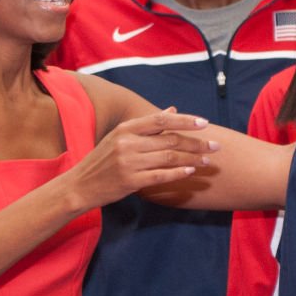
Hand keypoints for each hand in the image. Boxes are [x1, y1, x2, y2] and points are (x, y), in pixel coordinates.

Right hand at [73, 110, 215, 209]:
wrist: (80, 185)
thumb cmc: (103, 160)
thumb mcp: (120, 137)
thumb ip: (147, 125)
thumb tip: (173, 110)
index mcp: (126, 129)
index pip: (161, 120)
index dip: (185, 121)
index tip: (204, 122)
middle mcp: (127, 143)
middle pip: (170, 139)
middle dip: (196, 142)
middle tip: (215, 146)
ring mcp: (129, 162)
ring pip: (169, 157)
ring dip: (192, 159)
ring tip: (207, 160)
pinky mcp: (131, 181)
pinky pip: (161, 175)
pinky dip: (178, 173)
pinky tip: (191, 171)